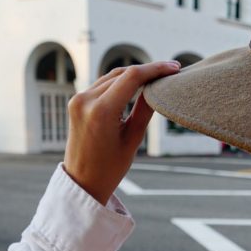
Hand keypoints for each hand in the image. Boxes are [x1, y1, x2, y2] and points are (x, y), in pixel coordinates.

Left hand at [63, 61, 180, 204]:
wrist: (82, 182)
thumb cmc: (110, 168)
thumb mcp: (133, 139)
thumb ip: (145, 109)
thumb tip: (157, 86)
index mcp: (101, 111)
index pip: (132, 77)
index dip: (155, 69)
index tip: (174, 68)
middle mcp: (85, 100)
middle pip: (121, 74)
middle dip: (146, 71)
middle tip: (170, 71)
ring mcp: (78, 100)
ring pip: (111, 77)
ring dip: (133, 75)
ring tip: (156, 77)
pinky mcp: (76, 102)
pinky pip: (102, 85)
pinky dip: (120, 82)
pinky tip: (137, 83)